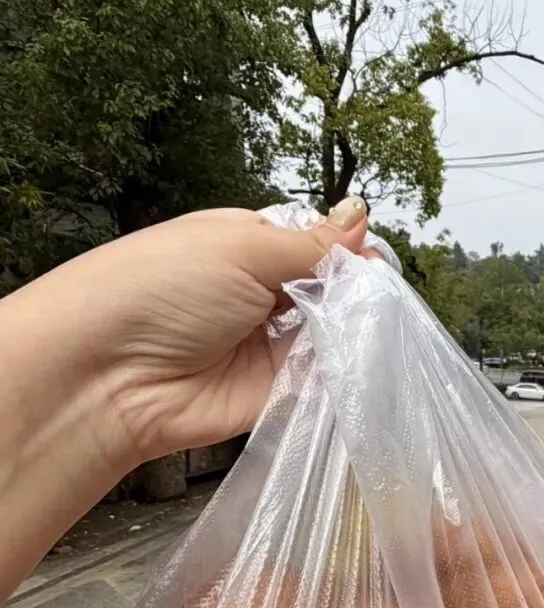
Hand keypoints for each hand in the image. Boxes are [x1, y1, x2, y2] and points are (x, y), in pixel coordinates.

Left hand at [0, 202, 369, 600]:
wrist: (106, 376)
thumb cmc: (156, 290)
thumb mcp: (242, 247)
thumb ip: (312, 243)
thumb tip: (360, 215)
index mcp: (245, 245)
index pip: (315, 243)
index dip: (347, 250)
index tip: (373, 259)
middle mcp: (257, 293)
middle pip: (330, 289)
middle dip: (354, 290)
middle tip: (371, 295)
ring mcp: (265, 344)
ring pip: (331, 333)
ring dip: (350, 330)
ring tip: (363, 327)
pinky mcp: (271, 392)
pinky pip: (320, 378)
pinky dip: (340, 370)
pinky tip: (356, 360)